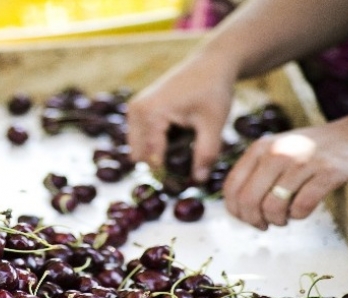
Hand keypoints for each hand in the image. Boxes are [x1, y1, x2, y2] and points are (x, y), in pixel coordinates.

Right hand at [126, 55, 235, 181]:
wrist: (211, 64)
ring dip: (157, 154)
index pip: (151, 158)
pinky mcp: (137, 109)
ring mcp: (133, 109)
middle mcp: (135, 111)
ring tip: (184, 147)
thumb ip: (206, 153)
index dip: (167, 174)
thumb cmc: (213, 90)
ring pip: (137, 149)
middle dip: (160, 165)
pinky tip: (177, 136)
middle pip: (139, 156)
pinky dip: (155, 143)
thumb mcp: (213, 124)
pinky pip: (140, 138)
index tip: (185, 183)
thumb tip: (199, 181)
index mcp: (150, 114)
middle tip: (187, 165)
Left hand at [223, 113, 347, 229]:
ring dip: (277, 220)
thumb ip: (255, 171)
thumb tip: (236, 206)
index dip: (235, 210)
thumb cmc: (312, 150)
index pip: (231, 187)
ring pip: (272, 206)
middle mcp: (277, 152)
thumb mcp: (276, 150)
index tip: (246, 218)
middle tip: (264, 224)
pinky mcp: (327, 173)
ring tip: (285, 218)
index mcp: (259, 148)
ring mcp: (302, 161)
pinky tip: (301, 211)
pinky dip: (298, 216)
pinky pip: (301, 206)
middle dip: (253, 220)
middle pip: (248, 200)